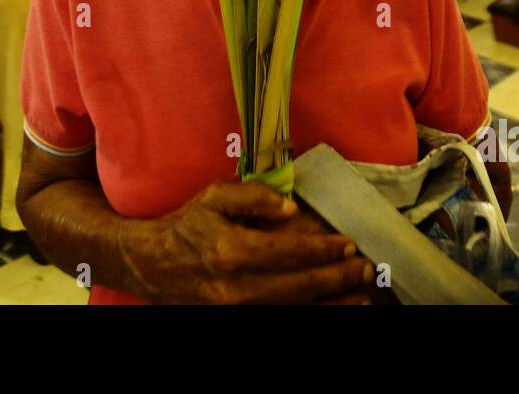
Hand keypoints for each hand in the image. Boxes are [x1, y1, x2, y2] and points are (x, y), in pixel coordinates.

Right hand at [119, 180, 372, 303]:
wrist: (152, 265)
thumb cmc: (188, 226)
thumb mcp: (213, 197)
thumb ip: (252, 196)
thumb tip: (291, 208)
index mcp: (232, 251)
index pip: (290, 252)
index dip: (324, 249)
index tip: (349, 243)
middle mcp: (237, 289)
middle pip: (300, 287)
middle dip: (338, 278)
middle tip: (365, 269)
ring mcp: (238, 312)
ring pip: (296, 312)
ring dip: (333, 305)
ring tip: (361, 296)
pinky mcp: (237, 322)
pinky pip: (282, 322)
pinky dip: (312, 316)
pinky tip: (333, 310)